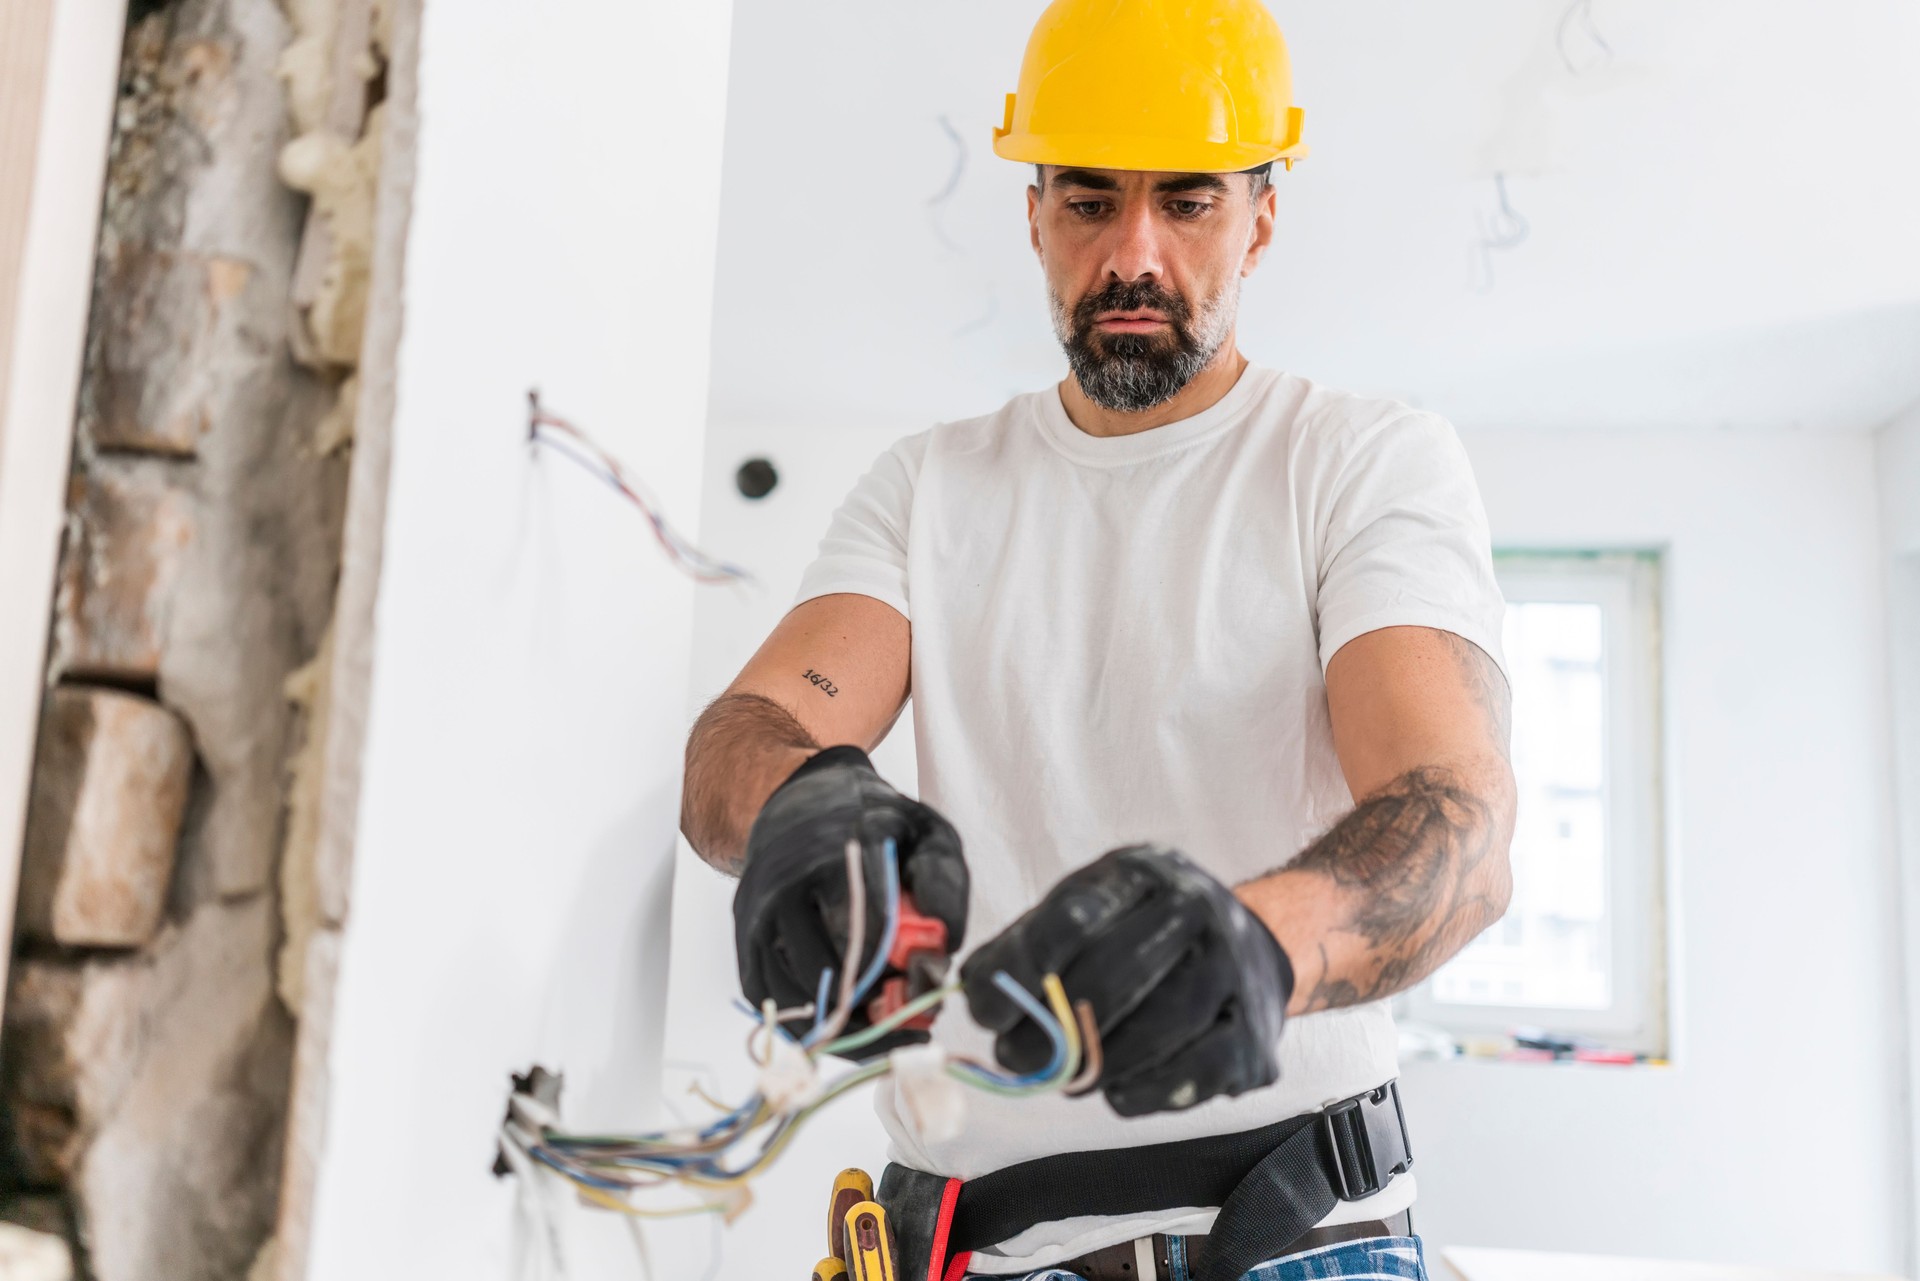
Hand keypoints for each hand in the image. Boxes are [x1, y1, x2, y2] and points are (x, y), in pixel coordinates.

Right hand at [733, 746, 967, 1055]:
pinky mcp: (744, 934)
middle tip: (905, 1011)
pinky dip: (807, 1020)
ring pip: (797, 991)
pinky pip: (769, 996)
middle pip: (831, 966)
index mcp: (844, 846)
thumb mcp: (925, 832)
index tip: (924, 984)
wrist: (800, 802)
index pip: (872, 924)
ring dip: (842, 1018)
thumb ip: (943, 882)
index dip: (902, 967)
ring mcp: (761, 908)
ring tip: (878, 1018)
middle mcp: (791, 878)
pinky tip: (842, 1016)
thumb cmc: (875, 825)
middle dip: (873, 1000)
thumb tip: (942, 945)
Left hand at [961, 846, 1291, 1115]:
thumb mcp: (1085, 917)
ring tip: (1063, 1078)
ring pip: (1156, 1026)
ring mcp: (1233, 968)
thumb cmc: (1142, 938)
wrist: (1250, 951)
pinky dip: (1143, 1090)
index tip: (986, 1013)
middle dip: (1050, 1030)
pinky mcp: (1255, 1033)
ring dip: (1096, 1064)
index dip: (1020, 969)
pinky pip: (1194, 1071)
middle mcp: (1196, 908)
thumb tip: (977, 990)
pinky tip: (1115, 1092)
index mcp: (1141, 872)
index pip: (1073, 915)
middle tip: (1014, 1059)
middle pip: (1113, 976)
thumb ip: (1025, 948)